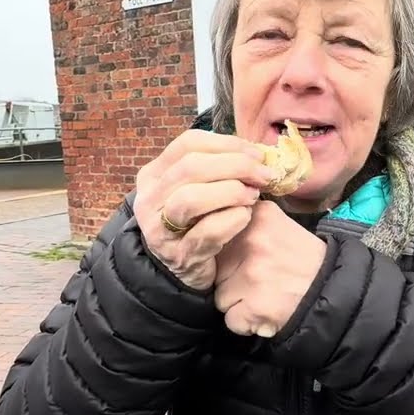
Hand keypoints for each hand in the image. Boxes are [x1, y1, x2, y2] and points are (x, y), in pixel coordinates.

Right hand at [135, 130, 276, 289]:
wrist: (183, 270)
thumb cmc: (197, 221)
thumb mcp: (197, 189)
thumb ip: (218, 167)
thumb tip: (255, 152)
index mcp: (154, 175)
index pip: (188, 144)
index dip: (227, 144)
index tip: (257, 154)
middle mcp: (150, 200)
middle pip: (191, 167)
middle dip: (236, 166)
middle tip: (264, 174)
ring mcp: (160, 229)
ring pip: (191, 198)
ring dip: (231, 192)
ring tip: (253, 196)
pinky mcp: (178, 255)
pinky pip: (207, 232)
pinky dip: (233, 219)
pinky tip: (246, 216)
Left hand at [213, 201, 326, 337]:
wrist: (334, 290)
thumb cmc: (302, 260)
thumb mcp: (276, 224)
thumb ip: (244, 221)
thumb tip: (206, 225)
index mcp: (257, 215)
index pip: (215, 235)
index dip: (227, 252)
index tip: (246, 257)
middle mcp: (252, 240)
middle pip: (215, 268)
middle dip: (230, 278)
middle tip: (261, 279)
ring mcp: (252, 274)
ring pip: (220, 296)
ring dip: (237, 302)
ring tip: (265, 294)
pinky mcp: (255, 307)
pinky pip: (231, 320)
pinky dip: (246, 323)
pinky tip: (265, 311)